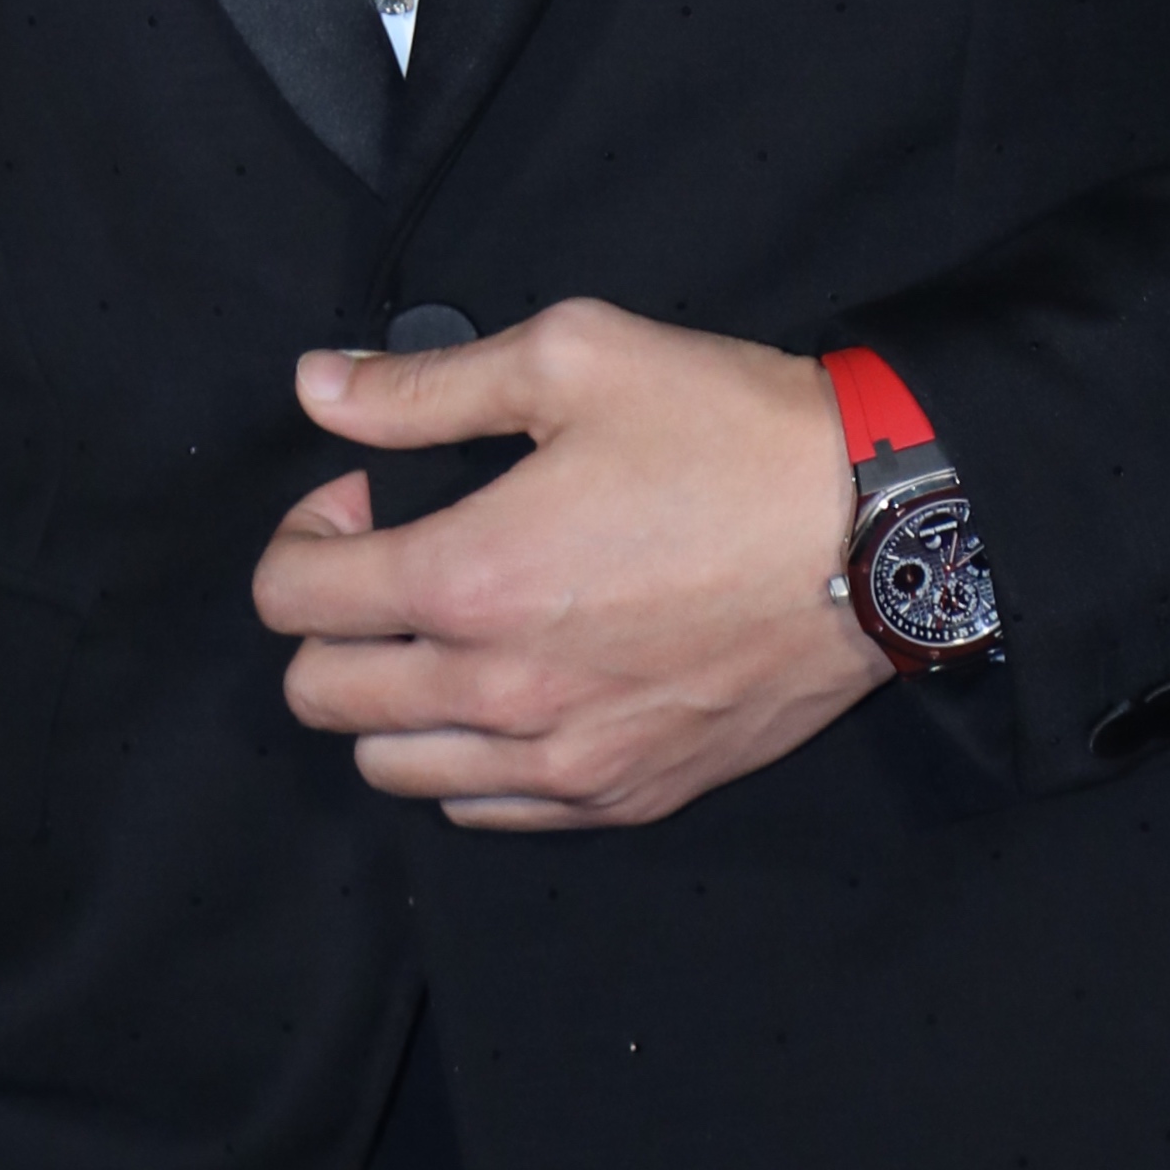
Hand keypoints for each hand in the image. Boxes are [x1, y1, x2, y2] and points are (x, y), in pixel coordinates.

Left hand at [251, 297, 879, 829]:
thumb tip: (317, 386)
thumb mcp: (574, 358)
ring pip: (392, 769)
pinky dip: (467, 757)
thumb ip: (424, 386)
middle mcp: (500, 692)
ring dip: (389, 697)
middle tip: (394, 560)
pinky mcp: (624, 794)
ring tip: (448, 630)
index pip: (291, 598)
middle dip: (328, 620)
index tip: (365, 497)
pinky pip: (485, 810)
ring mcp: (563, 760)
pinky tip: (513, 687)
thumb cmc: (730, 434)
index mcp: (470, 578)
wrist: (877, 533)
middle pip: (320, 696)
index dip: (304, 533)